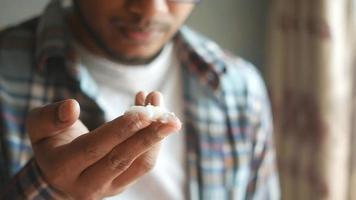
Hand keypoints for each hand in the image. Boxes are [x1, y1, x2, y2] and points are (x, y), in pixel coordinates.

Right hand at [26, 91, 180, 198]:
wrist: (58, 175)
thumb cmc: (51, 144)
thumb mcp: (39, 127)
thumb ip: (50, 116)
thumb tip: (72, 106)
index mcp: (63, 167)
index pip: (95, 148)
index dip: (121, 129)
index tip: (145, 110)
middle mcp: (86, 183)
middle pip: (123, 159)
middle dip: (149, 136)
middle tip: (170, 117)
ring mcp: (108, 187)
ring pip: (140, 165)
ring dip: (157, 138)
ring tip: (166, 112)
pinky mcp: (123, 184)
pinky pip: (144, 164)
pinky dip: (154, 140)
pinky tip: (155, 117)